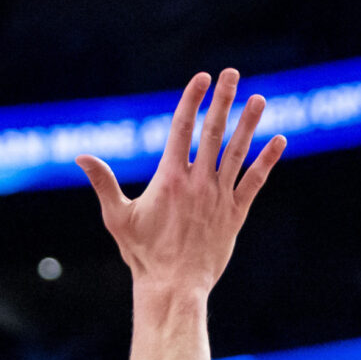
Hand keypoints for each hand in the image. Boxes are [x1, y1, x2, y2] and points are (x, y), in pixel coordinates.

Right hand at [78, 69, 284, 295]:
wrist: (175, 286)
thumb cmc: (143, 254)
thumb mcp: (117, 216)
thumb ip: (103, 182)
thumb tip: (81, 156)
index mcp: (170, 178)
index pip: (182, 128)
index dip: (192, 100)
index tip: (202, 78)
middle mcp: (198, 182)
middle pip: (212, 132)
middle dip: (222, 100)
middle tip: (232, 74)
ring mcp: (220, 197)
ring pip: (238, 152)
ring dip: (248, 123)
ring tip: (259, 98)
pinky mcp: (236, 215)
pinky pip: (255, 182)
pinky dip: (267, 160)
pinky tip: (280, 140)